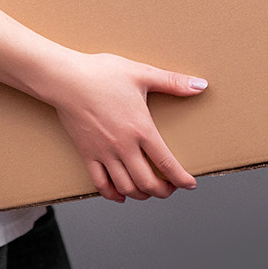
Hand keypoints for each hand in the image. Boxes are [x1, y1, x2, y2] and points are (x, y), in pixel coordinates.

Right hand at [49, 52, 207, 202]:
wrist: (66, 79)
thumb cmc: (102, 73)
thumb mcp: (142, 73)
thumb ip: (173, 82)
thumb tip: (201, 85)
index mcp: (141, 129)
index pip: (166, 164)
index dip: (181, 179)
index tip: (190, 185)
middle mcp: (123, 146)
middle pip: (147, 183)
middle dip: (163, 191)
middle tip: (170, 189)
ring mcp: (104, 153)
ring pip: (126, 187)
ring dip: (141, 194)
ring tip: (149, 191)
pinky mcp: (87, 153)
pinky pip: (100, 183)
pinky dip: (112, 194)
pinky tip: (120, 195)